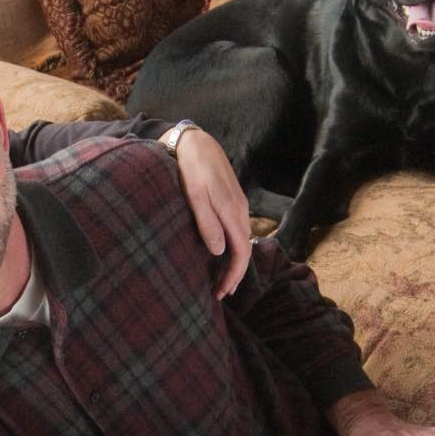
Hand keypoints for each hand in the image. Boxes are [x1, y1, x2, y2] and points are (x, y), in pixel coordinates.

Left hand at [172, 127, 251, 298]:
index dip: (233, 276)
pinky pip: (236, 230)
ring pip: (241, 240)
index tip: (222, 293)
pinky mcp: (231, 200)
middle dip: (235, 275)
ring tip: (222, 280)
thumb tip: (218, 251)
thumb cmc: (190, 168)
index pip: (241, 253)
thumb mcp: (195, 195)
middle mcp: (240, 210)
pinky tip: (222, 253)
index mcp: (232, 211)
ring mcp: (237, 204)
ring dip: (234, 263)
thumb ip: (207, 223)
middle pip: (244, 250)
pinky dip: (232, 248)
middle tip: (221, 293)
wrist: (194, 141)